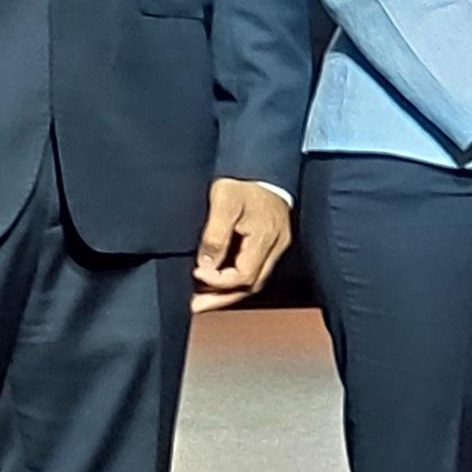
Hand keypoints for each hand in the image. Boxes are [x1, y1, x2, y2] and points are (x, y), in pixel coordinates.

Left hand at [192, 179, 292, 310]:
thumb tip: (206, 264)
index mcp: (265, 237)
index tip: (196, 273)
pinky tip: (217, 280)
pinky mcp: (272, 243)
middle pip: (251, 285)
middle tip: (195, 306)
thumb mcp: (224, 202)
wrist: (264, 165)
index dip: (218, 280)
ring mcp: (276, 246)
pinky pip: (255, 270)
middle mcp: (275, 246)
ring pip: (253, 281)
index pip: (244, 275)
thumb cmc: (245, 181)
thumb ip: (215, 235)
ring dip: (227, 292)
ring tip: (202, 299)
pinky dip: (234, 280)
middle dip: (221, 299)